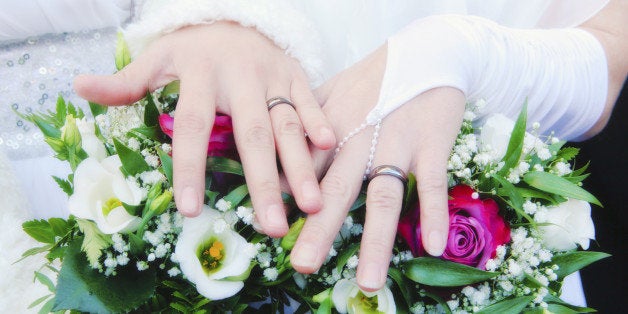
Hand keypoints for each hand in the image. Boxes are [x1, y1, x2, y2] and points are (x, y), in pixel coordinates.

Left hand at [74, 22, 334, 236]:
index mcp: (200, 74)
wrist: (234, 12)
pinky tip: (328, 149)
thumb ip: (127, 79)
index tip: (192, 210)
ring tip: (309, 206)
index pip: (193, 125)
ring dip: (301, 165)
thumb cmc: (194, 46)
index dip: (191, 167)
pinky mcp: (296, 72)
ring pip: (287, 122)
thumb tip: (80, 87)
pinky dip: (319, 122)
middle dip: (264, 181)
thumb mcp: (160, 56)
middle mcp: (240, 76)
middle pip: (252, 133)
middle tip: (271, 228)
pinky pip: (310, 99)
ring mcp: (272, 74)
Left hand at [289, 45, 465, 290]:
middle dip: (320, 229)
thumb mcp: (330, 92)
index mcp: (331, 128)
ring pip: (383, 196)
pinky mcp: (431, 145)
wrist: (426, 50)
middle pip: (337, 190)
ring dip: (376, 241)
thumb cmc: (373, 79)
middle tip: (302, 265)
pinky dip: (434, 213)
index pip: (304, 169)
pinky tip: (432, 245)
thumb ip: (302, 123)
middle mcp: (360, 139)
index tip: (269, 231)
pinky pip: (432, 183)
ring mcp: (397, 144)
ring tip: (368, 282)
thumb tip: (274, 159)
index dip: (286, 199)